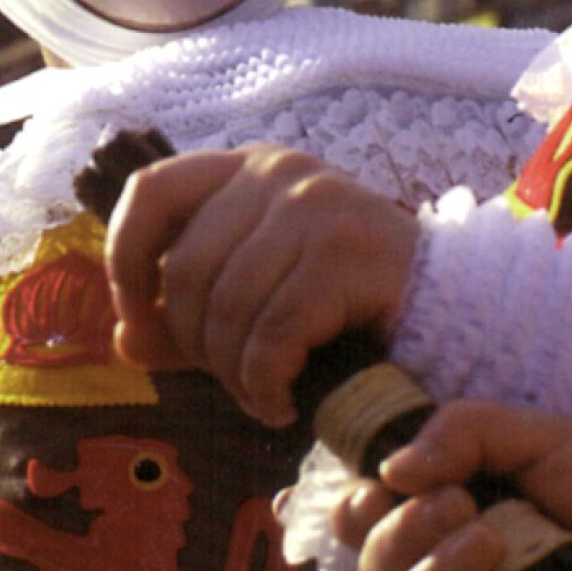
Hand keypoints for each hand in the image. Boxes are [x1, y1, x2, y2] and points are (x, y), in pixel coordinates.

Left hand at [103, 144, 418, 426]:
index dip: (125, 261)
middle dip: (193, 345)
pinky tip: (281, 403)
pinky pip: (274, 334)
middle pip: (186, 269)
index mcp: (243, 167)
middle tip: (228, 380)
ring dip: (234, 374)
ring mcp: (315, 206)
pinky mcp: (348, 254)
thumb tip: (125, 342)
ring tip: (260, 396)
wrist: (446, 306)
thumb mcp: (253, 292)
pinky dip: (265, 384)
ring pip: (228, 307)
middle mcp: (277, 172)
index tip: (136, 323)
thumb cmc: (338, 299)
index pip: (150, 192)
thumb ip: (184, 314)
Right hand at [333, 400, 571, 570]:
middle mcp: (434, 568)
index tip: (394, 488)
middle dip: (404, 529)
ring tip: (491, 550)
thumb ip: (462, 429)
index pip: (355, 518)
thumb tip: (391, 470)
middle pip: (366, 564)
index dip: (356, 506)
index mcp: (436, 511)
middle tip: (464, 506)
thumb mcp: (537, 437)